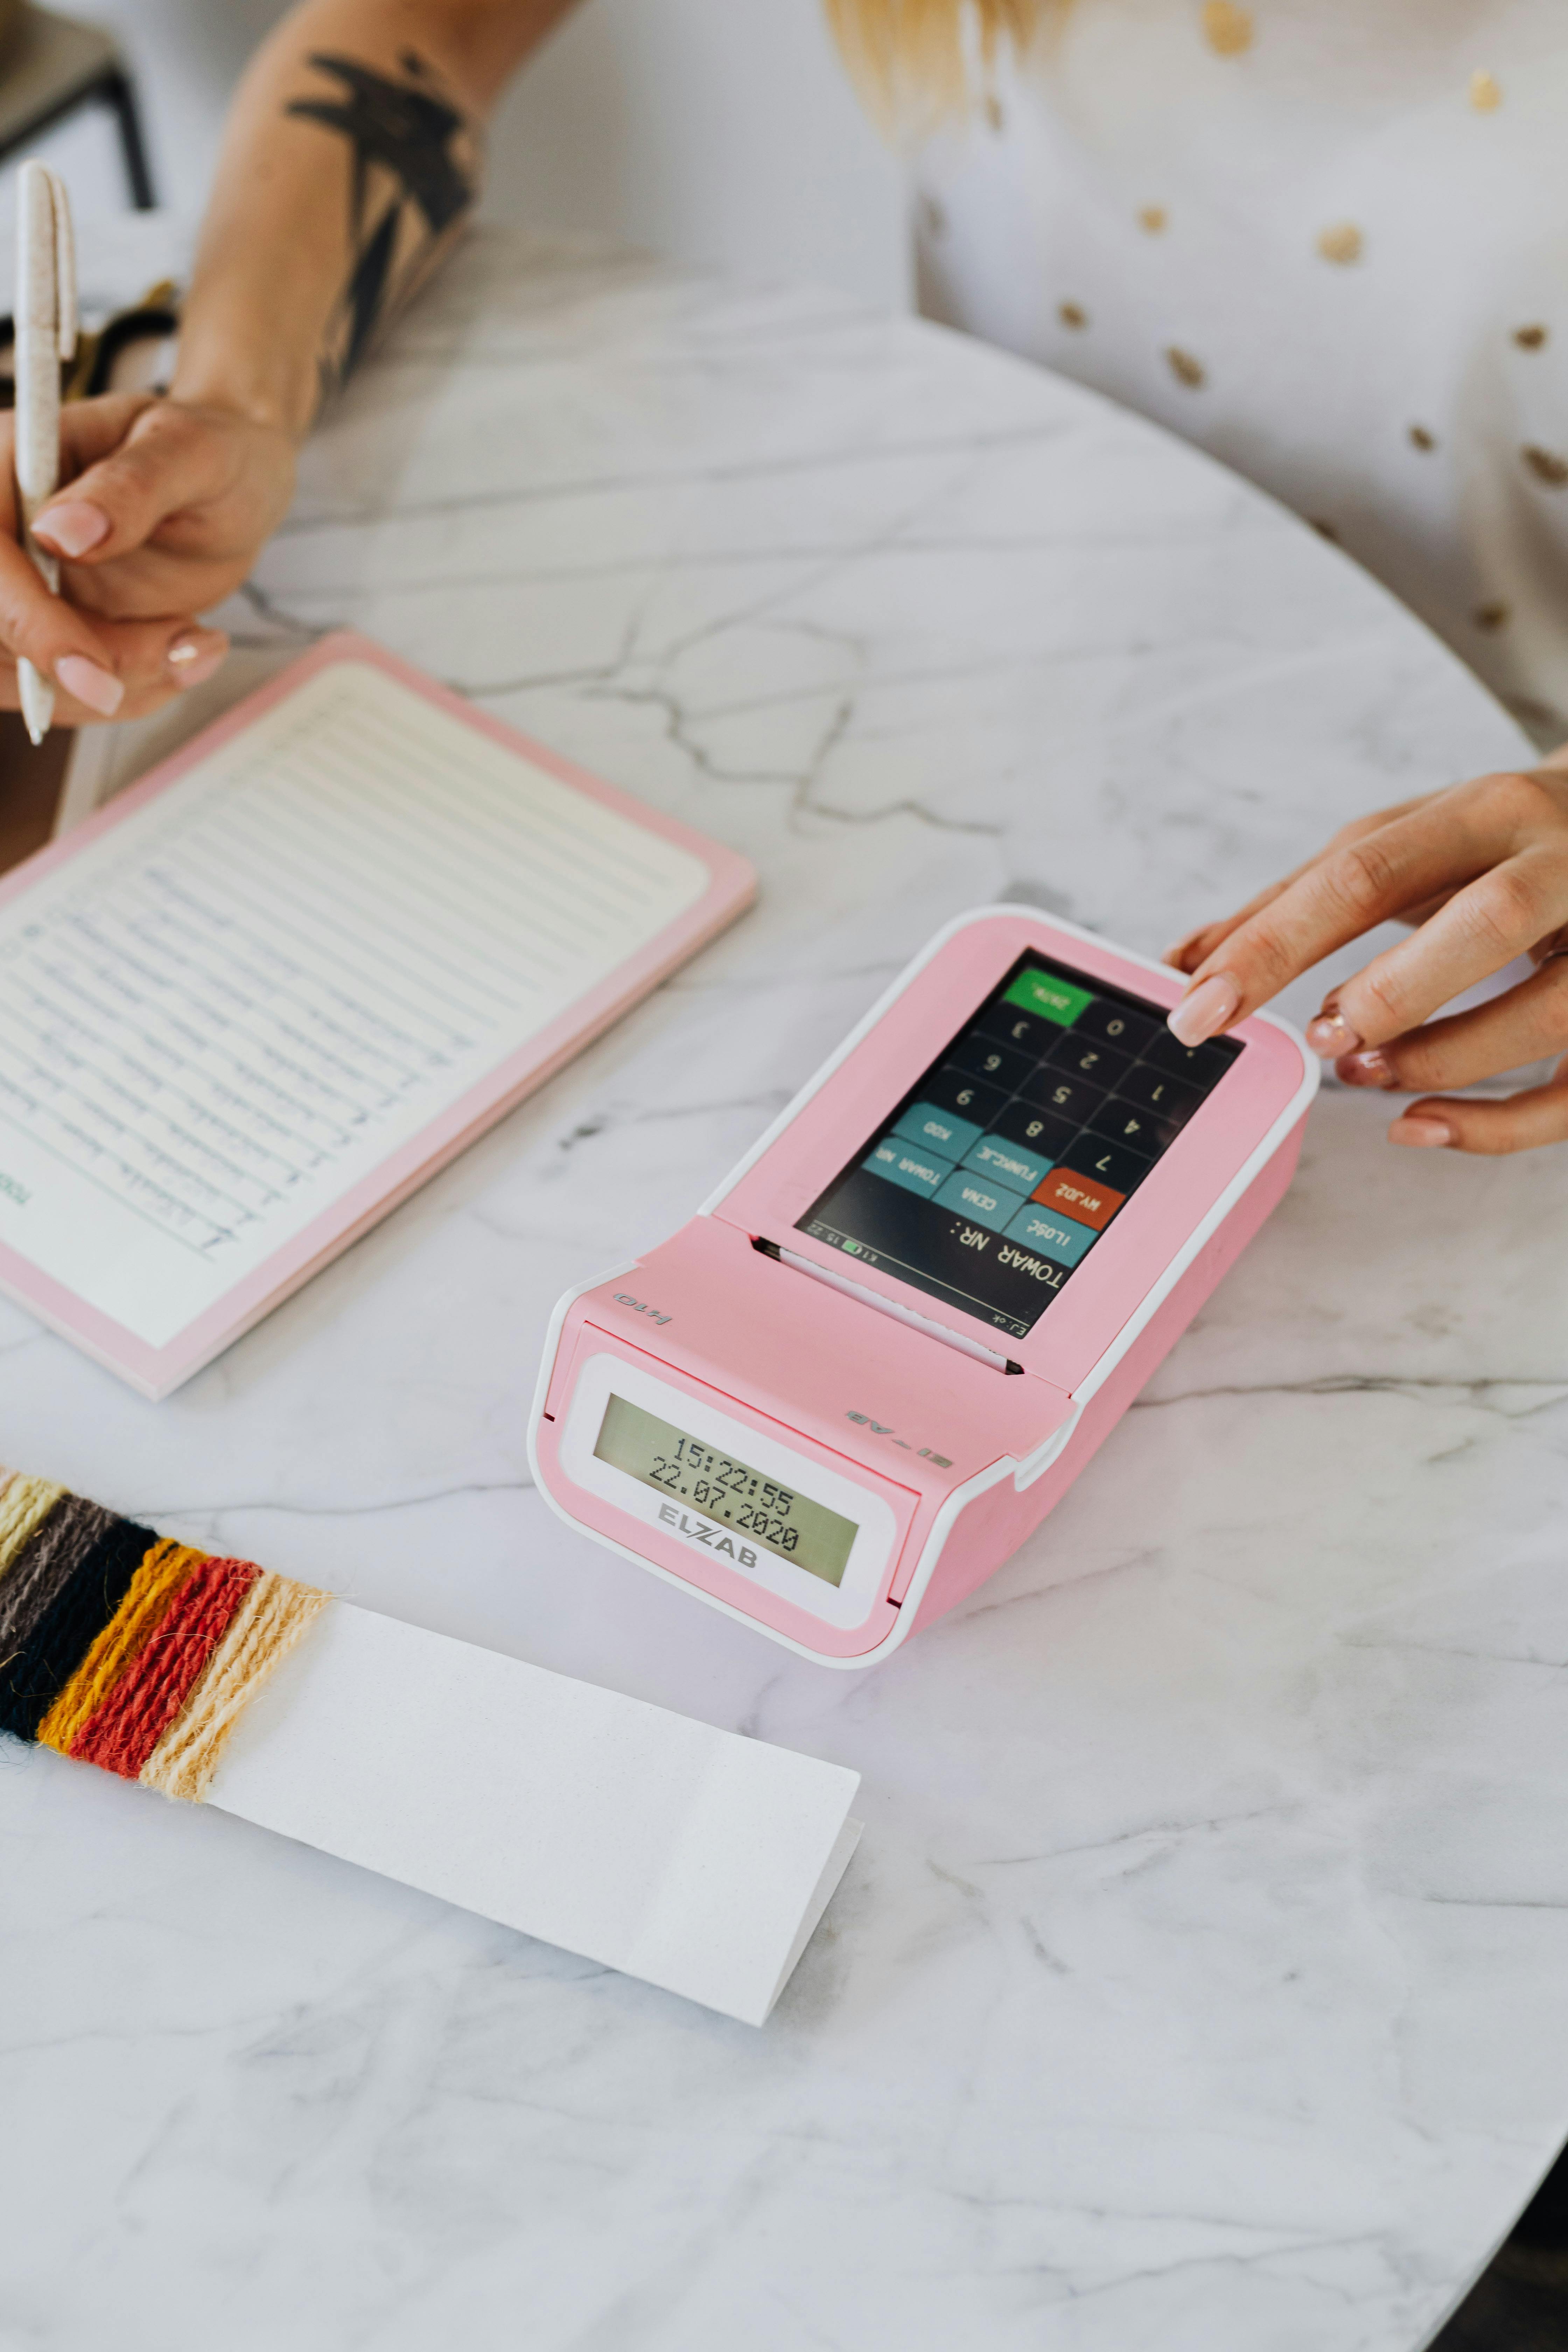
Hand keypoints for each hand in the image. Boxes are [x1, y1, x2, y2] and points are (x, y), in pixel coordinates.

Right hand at [0, 391, 295, 722]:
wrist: (230, 488)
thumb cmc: (205, 453)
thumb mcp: (186, 450)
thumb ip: (129, 486)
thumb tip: (61, 531)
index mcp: (2, 468)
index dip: (25, 622)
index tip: (93, 669)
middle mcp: (0, 535)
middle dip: (86, 671)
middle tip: (187, 646)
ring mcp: (16, 591)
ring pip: (26, 683)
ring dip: (121, 686)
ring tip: (198, 644)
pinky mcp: (46, 635)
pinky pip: (65, 696)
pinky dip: (132, 693)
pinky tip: (183, 653)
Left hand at [1164, 765, 1567, 1154]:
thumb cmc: (1497, 842)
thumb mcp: (1399, 842)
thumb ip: (1293, 900)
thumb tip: (1180, 961)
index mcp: (1486, 812)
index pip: (1364, 873)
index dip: (1273, 946)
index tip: (1198, 1007)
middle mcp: (1563, 866)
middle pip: (1489, 923)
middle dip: (1391, 993)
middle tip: (1321, 1036)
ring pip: (1544, 1014)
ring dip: (1439, 1060)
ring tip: (1362, 1073)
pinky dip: (1492, 1126)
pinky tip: (1417, 1127)